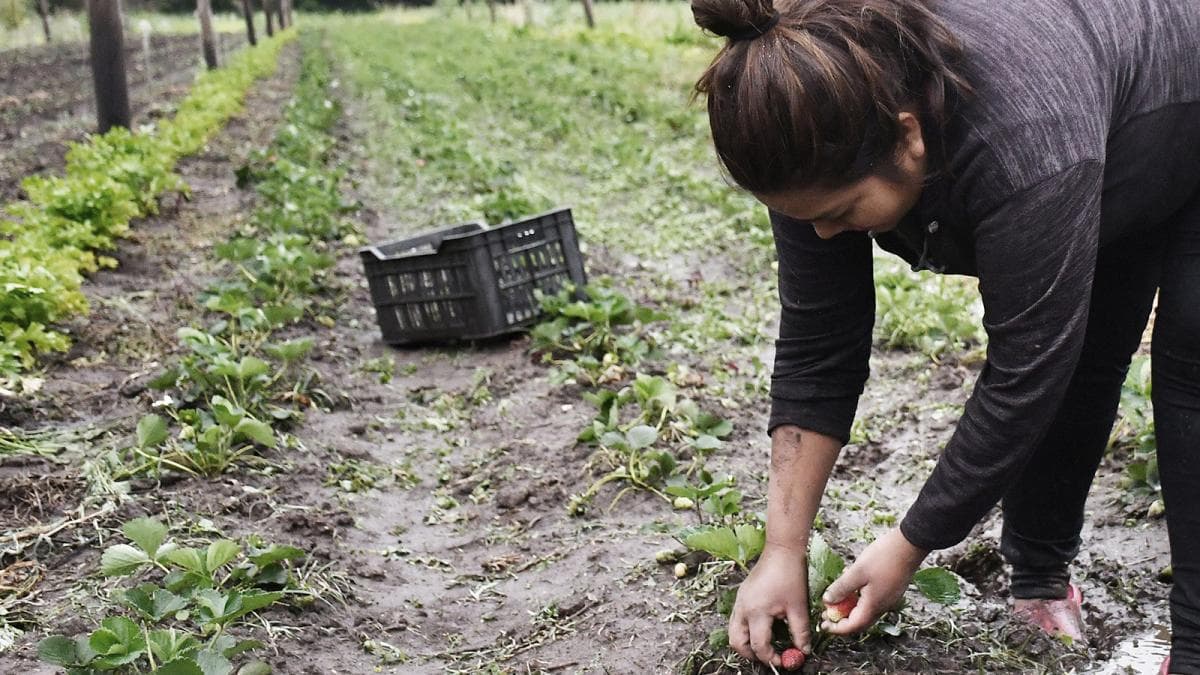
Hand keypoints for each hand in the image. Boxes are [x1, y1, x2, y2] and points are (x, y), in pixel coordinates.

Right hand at [729, 544, 811, 666]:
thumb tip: (803, 650)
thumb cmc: (790, 575)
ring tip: (765, 645)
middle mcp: (743, 608)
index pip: (759, 645)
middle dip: (750, 654)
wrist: (781, 551)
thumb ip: (800, 632)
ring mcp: (740, 601)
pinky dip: (746, 629)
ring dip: (746, 642)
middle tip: (768, 657)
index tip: (783, 661)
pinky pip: (737, 619)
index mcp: (756, 612)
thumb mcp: (798, 607)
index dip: (771, 658)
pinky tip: (763, 627)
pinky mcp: (741, 596)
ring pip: (734, 631)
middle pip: (736, 642)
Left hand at [820, 528, 928, 634]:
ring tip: (835, 598)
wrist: (910, 545)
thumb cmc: (884, 557)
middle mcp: (882, 606)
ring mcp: (888, 598)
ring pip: (865, 610)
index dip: (837, 628)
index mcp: (874, 605)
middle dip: (841, 619)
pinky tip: (850, 584)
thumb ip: (841, 588)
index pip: (853, 626)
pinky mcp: (890, 589)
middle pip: (859, 621)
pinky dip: (858, 597)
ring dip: (849, 607)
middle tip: (826, 613)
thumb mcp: (857, 572)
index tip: (824, 625)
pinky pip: (871, 600)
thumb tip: (827, 600)